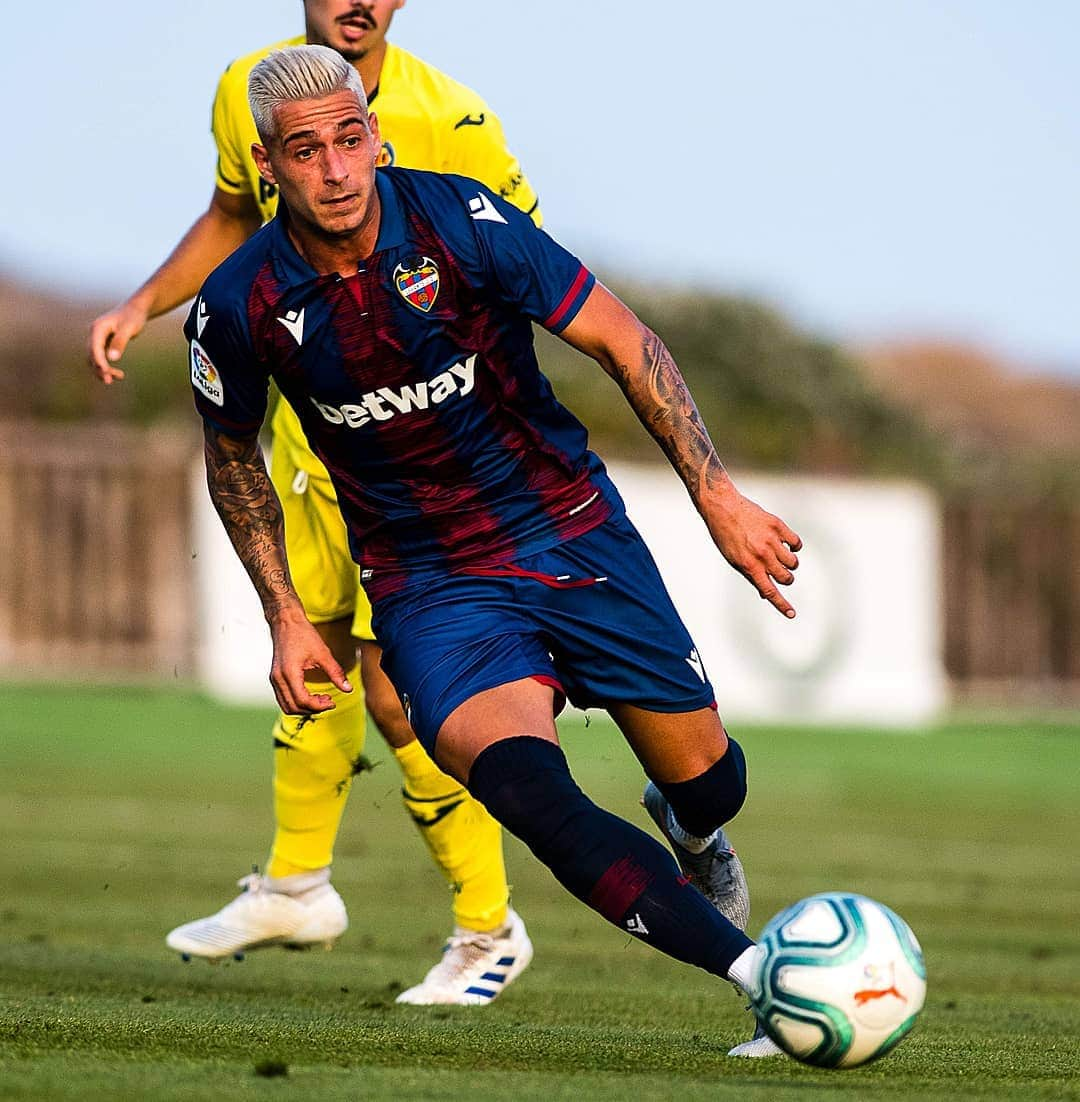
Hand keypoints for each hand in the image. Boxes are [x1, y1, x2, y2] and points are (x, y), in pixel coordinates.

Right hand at [87, 297, 149, 383]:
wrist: (136, 309)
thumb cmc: (133, 317)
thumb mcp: (129, 329)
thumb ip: (120, 342)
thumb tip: (112, 358)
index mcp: (97, 328)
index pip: (94, 348)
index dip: (99, 362)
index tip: (105, 372)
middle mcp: (94, 334)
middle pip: (92, 355)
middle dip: (100, 368)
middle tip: (110, 381)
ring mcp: (97, 338)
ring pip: (95, 358)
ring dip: (103, 369)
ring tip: (120, 377)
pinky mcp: (103, 343)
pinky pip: (101, 357)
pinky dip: (107, 366)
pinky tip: (118, 374)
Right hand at [268, 608, 352, 713]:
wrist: (286, 621)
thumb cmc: (303, 634)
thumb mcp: (323, 653)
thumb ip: (336, 673)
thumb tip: (348, 689)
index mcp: (289, 673)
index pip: (303, 700)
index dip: (319, 706)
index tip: (332, 702)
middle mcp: (278, 679)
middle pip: (293, 707)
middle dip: (312, 709)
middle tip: (329, 702)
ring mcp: (274, 679)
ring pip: (286, 706)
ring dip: (304, 708)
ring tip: (321, 700)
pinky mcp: (275, 678)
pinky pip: (284, 698)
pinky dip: (297, 702)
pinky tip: (311, 695)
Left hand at [704, 482, 802, 618]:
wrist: (723, 507)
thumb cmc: (725, 535)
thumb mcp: (733, 560)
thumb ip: (752, 576)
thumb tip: (766, 593)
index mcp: (749, 566)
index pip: (769, 591)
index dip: (782, 605)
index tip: (792, 614)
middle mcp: (761, 555)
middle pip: (786, 578)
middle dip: (785, 578)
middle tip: (778, 571)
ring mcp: (771, 540)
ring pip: (793, 562)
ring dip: (789, 563)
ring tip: (779, 554)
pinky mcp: (777, 526)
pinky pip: (796, 543)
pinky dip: (793, 546)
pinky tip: (785, 543)